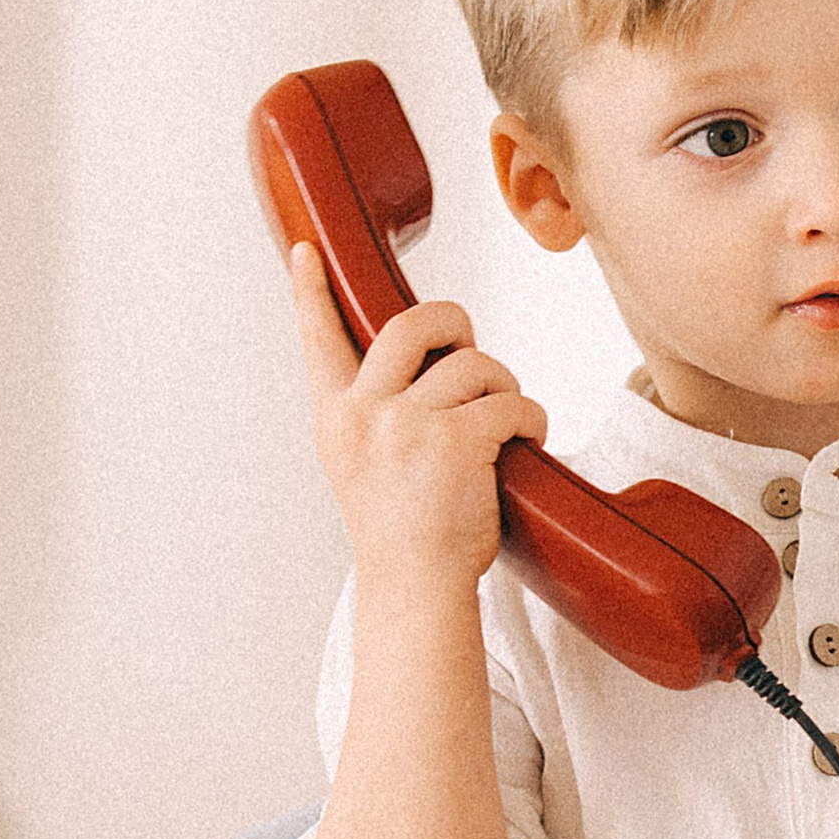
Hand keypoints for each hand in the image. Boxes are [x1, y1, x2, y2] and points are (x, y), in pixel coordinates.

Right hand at [288, 249, 546, 590]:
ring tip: (504, 421)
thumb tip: (428, 359)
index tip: (306, 251)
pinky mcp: (457, 441)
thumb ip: (378, 410)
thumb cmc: (402, 528)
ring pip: (473, 364)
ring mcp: (407, 426)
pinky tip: (527, 441)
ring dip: (502, 386)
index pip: (318, 340)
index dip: (311, 291)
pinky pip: (511, 401)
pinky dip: (531, 418)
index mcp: (335, 417)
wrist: (415, 588)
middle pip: (412, 325)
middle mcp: (362, 413)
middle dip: (453, 324)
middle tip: (470, 347)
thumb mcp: (363, 463)